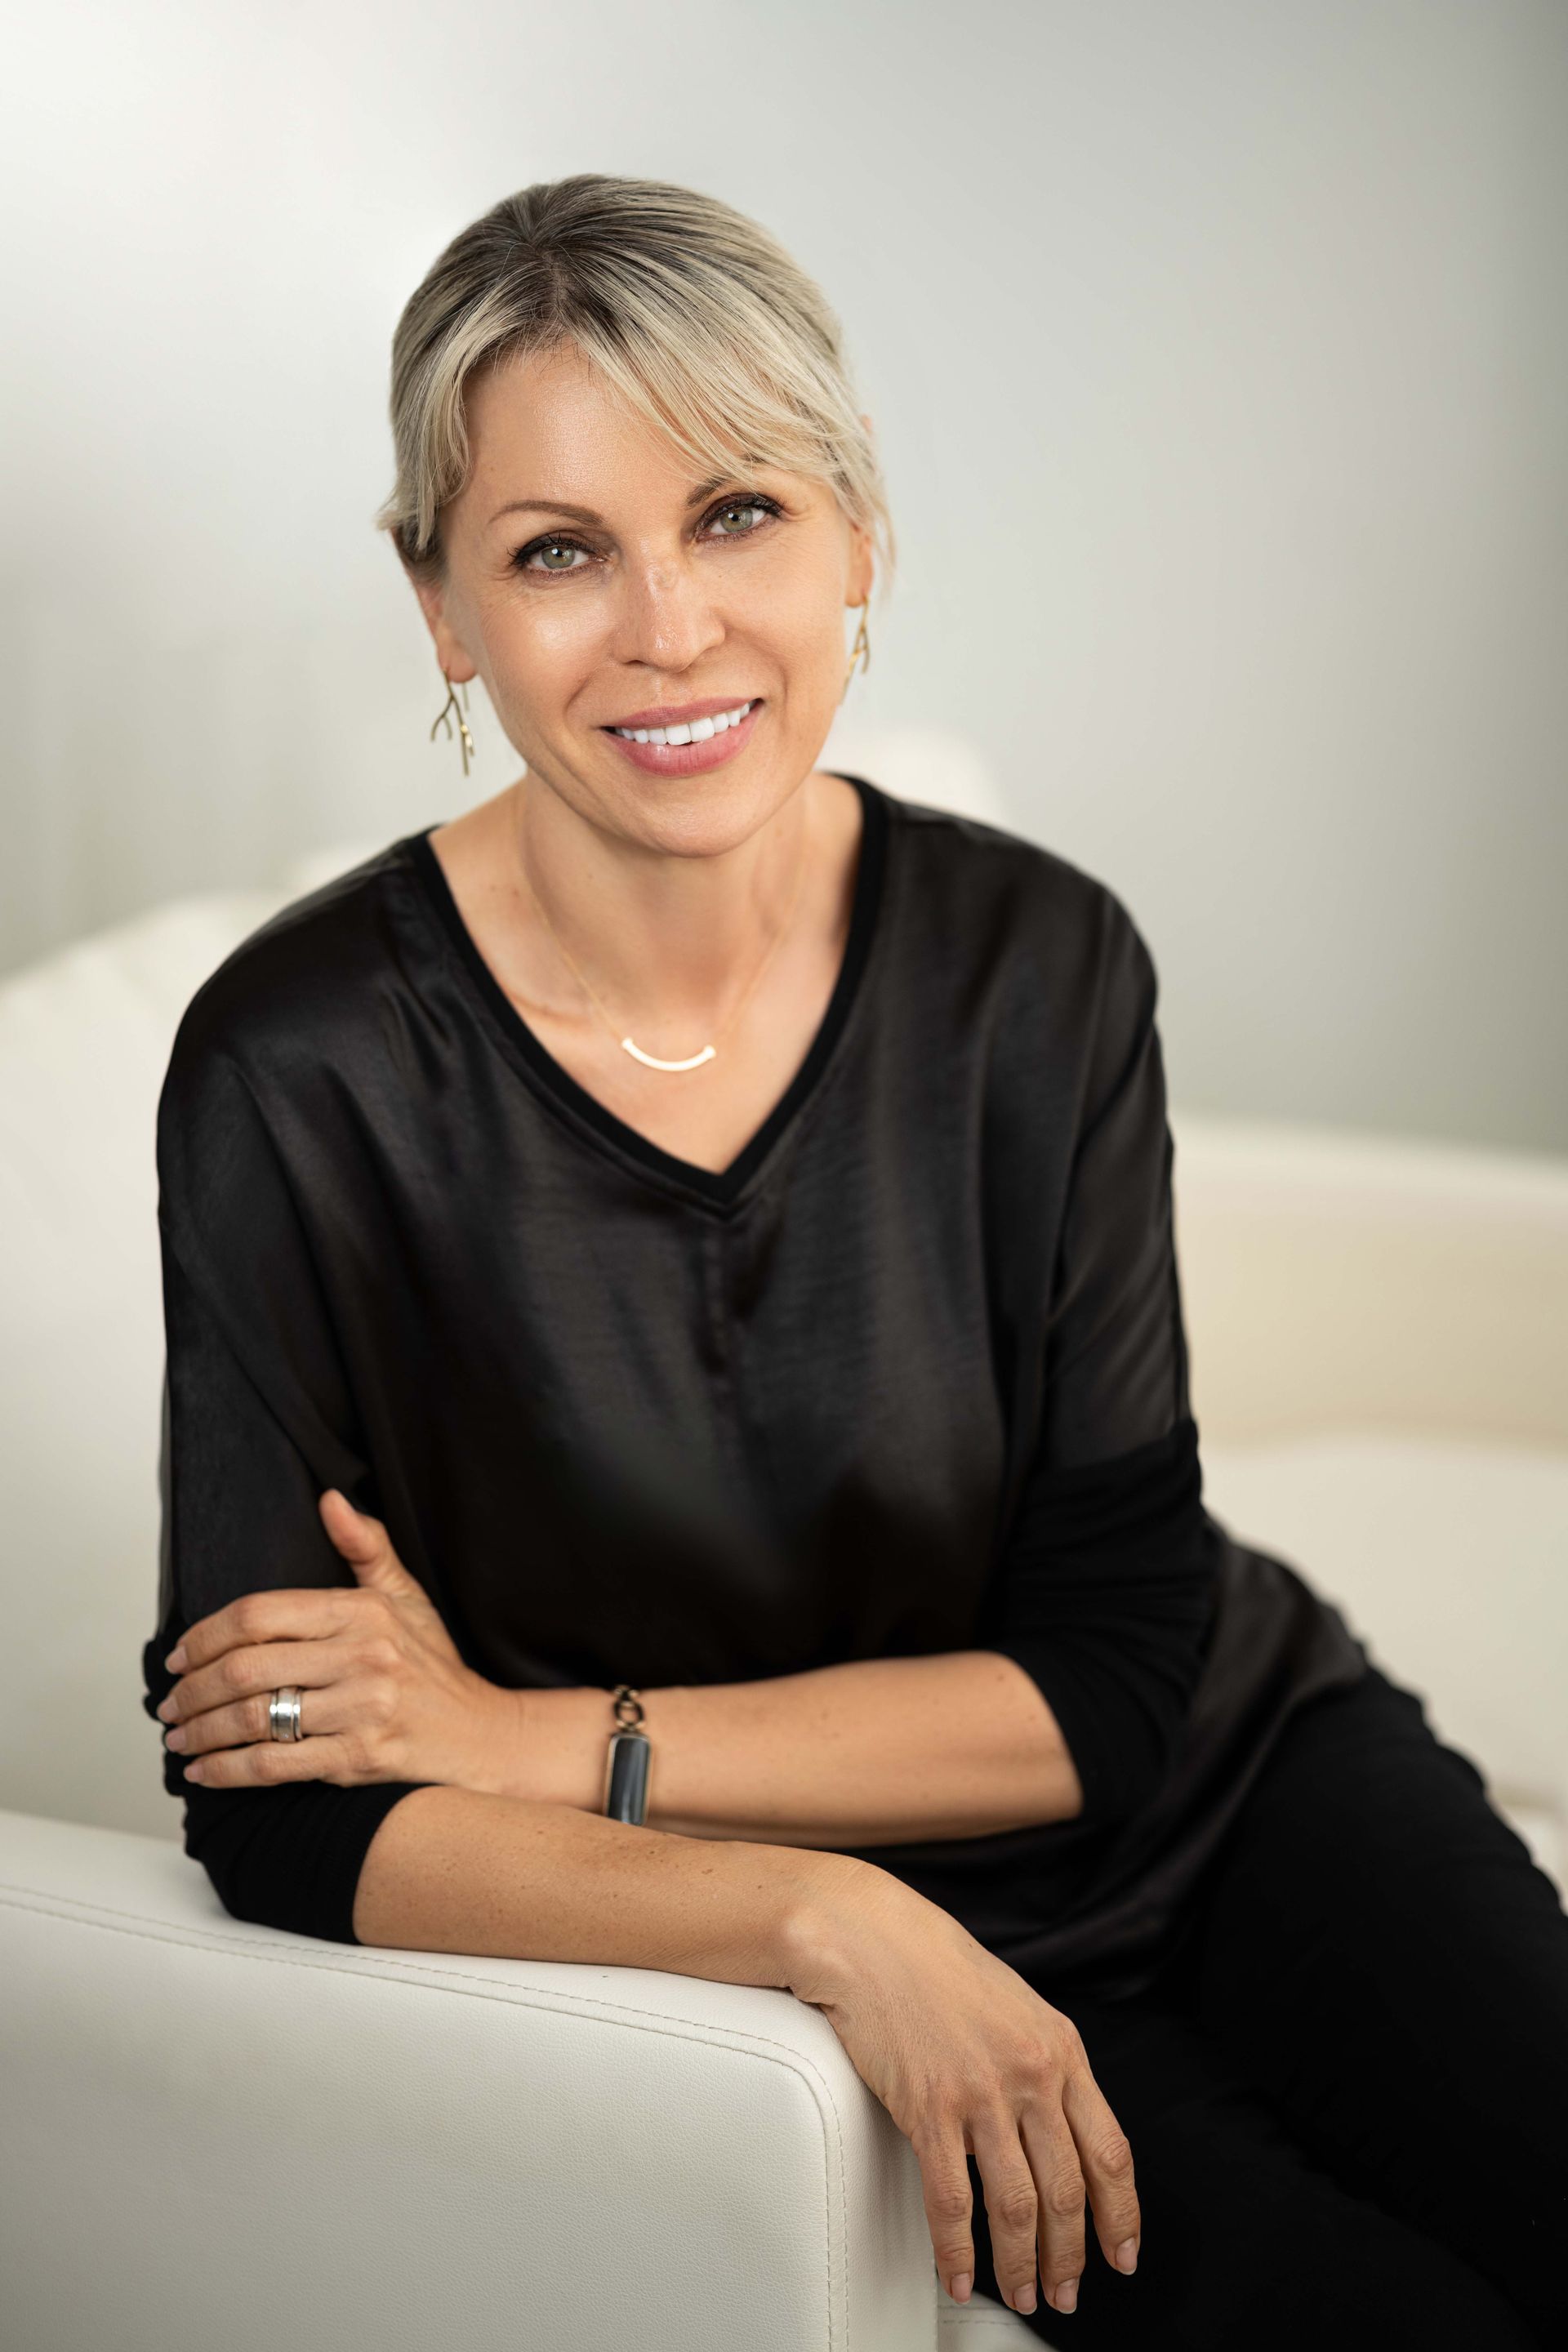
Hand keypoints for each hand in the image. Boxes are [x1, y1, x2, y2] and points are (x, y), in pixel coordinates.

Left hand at [155, 1489, 516, 1791]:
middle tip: (168, 1704)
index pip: (261, 1613)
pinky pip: (275, 1765)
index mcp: (363, 1612)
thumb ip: (365, 1547)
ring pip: (254, 1718)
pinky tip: (204, 1771)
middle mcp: (363, 1656)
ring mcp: (363, 1709)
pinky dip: (228, 1770)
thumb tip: (329, 1499)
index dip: (207, 1634)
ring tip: (178, 1737)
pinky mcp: (361, 1758)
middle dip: (193, 1688)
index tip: (179, 1655)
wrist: (480, 1735)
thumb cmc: (434, 1667)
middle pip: (247, 1667)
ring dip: (201, 1732)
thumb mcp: (405, 1597)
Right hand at [785, 1862, 1140, 2321]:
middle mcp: (1031, 2074)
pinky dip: (957, 2252)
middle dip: (1071, 2256)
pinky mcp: (928, 2107)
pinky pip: (951, 2200)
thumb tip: (1062, 2132)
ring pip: (1016, 2206)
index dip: (1120, 2215)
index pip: (1111, 2152)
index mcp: (1062, 2050)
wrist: (872, 1937)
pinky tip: (960, 2277)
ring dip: (1021, 2265)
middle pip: (1067, 2190)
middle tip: (1066, 2293)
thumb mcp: (1018, 2008)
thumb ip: (1046, 2065)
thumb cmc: (938, 1968)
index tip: (1123, 2254)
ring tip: (1023, 2294)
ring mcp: (981, 2092)